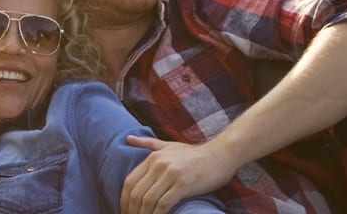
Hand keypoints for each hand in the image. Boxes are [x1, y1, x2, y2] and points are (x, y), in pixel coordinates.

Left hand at [121, 136, 238, 213]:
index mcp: (153, 157)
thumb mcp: (169, 145)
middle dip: (131, 210)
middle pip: (136, 193)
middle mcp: (159, 164)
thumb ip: (148, 143)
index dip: (124, 200)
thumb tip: (127, 139)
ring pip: (148, 200)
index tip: (125, 211)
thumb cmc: (196, 154)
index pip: (130, 182)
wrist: (222, 154)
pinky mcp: (183, 184)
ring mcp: (171, 174)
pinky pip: (163, 204)